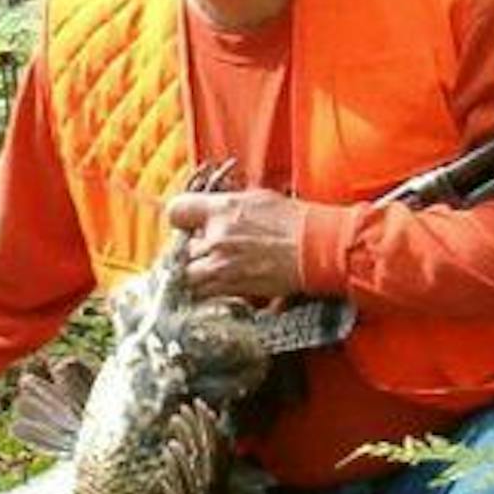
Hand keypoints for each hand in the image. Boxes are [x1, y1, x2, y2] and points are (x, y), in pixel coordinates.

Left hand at [165, 188, 305, 299]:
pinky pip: (206, 294)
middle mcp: (217, 238)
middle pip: (181, 250)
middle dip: (194, 251)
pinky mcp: (232, 289)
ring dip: (199, 274)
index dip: (181, 219)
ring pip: (190, 276)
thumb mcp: (257, 199)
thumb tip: (209, 212)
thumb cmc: (295, 222)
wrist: (317, 249)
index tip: (187, 224)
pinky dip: (212, 290)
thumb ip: (226, 206)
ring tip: (218, 269)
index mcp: (222, 209)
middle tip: (211, 250)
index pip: (176, 211)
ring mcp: (223, 267)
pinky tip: (226, 283)